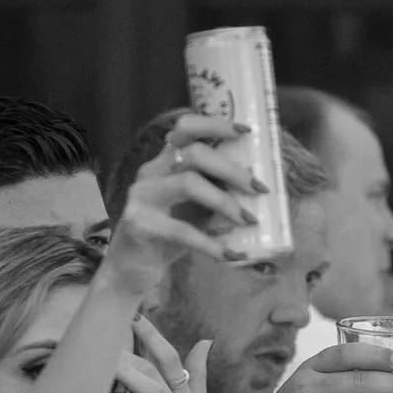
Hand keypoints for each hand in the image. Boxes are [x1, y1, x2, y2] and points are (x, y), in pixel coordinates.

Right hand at [101, 114, 261, 300]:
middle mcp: (152, 172)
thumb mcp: (198, 211)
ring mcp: (142, 196)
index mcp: (166, 163)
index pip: (185, 128)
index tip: (245, 131)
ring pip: (189, 183)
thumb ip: (218, 195)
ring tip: (249, 220)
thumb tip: (258, 190)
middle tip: (259, 188)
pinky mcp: (139, 223)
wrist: (133, 269)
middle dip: (232, 169)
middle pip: (195, 153)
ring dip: (225, 201)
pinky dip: (211, 243)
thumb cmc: (170, 236)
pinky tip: (232, 255)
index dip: (215, 124)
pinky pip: (182, 230)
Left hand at [110, 322, 229, 392]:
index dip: (159, 336)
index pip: (182, 362)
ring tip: (103, 349)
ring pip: (151, 387)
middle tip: (117, 316)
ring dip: (126, 366)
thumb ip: (197, 385)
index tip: (138, 311)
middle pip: (166, 366)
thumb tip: (204, 344)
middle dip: (142, 338)